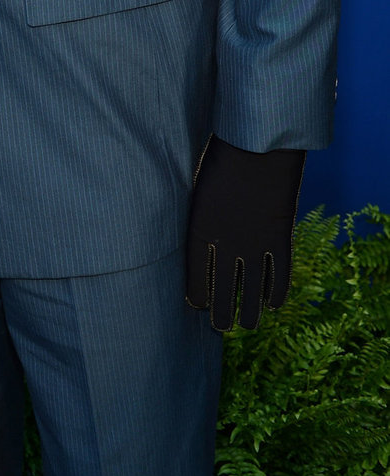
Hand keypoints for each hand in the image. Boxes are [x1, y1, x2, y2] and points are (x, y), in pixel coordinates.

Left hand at [185, 135, 304, 331]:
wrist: (258, 147)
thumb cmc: (219, 160)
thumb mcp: (197, 190)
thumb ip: (198, 218)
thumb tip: (198, 239)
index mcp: (200, 231)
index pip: (196, 275)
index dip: (197, 295)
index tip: (196, 305)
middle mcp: (227, 244)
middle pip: (223, 291)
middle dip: (221, 314)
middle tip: (220, 328)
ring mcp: (256, 244)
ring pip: (252, 292)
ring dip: (250, 312)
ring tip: (247, 326)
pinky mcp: (280, 238)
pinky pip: (280, 276)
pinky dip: (277, 292)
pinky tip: (273, 304)